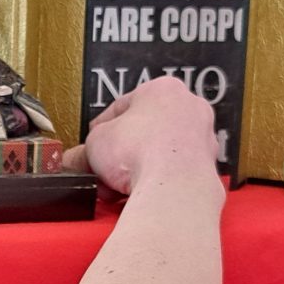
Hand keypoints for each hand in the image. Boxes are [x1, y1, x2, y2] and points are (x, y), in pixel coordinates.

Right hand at [60, 76, 221, 194]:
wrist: (172, 186)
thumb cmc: (142, 152)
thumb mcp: (95, 144)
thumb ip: (84, 149)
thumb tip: (75, 160)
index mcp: (163, 89)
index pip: (124, 105)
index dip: (102, 127)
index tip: (93, 141)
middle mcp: (189, 108)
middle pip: (145, 130)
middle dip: (122, 152)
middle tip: (104, 167)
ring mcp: (203, 138)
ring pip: (161, 152)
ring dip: (138, 168)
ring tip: (117, 187)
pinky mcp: (208, 167)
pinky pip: (173, 172)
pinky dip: (157, 181)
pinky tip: (138, 194)